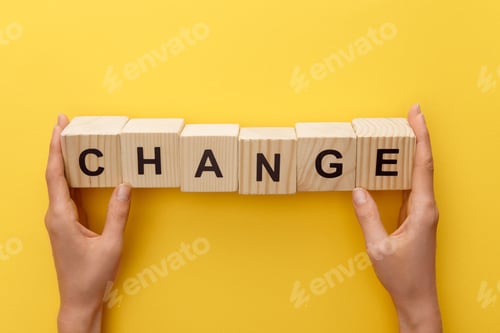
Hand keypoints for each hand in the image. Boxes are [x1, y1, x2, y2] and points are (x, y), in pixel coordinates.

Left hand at [45, 114, 131, 332]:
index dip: (57, 147)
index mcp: (62, 217)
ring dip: (63, 159)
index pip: (56, 174)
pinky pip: (64, 193)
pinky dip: (69, 176)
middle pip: (53, 173)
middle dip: (57, 146)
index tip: (59, 125)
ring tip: (71, 139)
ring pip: (57, 182)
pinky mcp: (64, 225)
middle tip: (64, 122)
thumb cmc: (92, 276)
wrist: (78, 300)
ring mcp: (58, 220)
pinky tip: (78, 170)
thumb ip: (118, 214)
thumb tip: (124, 185)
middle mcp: (55, 215)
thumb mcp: (111, 244)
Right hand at [352, 104, 441, 332]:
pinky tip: (393, 166)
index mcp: (422, 210)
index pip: (424, 165)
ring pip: (419, 174)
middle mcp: (427, 207)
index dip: (421, 136)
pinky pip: (411, 187)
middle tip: (410, 114)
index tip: (416, 114)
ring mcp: (423, 212)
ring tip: (400, 133)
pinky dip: (404, 171)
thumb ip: (367, 216)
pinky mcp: (416, 218)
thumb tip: (358, 190)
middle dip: (418, 136)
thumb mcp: (379, 246)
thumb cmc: (402, 275)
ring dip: (412, 152)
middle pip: (425, 164)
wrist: (417, 297)